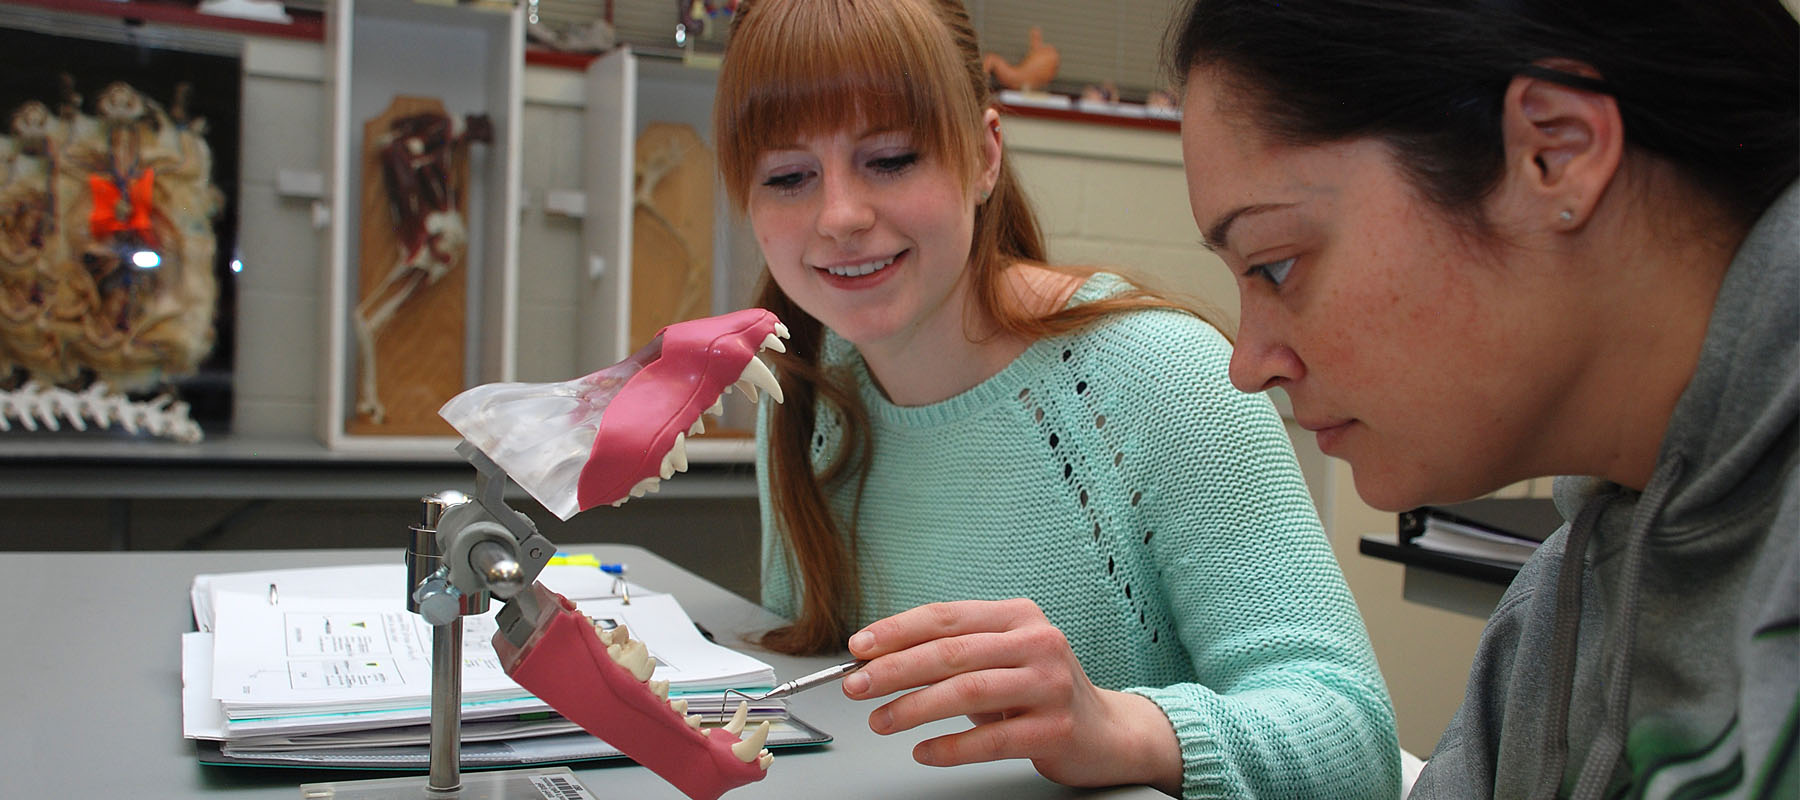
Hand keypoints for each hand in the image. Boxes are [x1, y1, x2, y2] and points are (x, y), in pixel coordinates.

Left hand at [842, 599, 1182, 793]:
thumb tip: (878, 661)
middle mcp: (1038, 643)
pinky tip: (923, 751)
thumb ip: (951, 655)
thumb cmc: (1038, 692)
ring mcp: (1050, 685)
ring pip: (968, 692)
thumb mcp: (999, 660)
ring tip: (881, 721)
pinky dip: (950, 747)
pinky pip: (991, 739)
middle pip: (951, 653)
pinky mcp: (1055, 729)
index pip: (946, 617)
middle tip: (857, 686)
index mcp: (1018, 616)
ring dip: (914, 708)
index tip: (859, 647)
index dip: (897, 631)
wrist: (1107, 733)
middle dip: (895, 670)